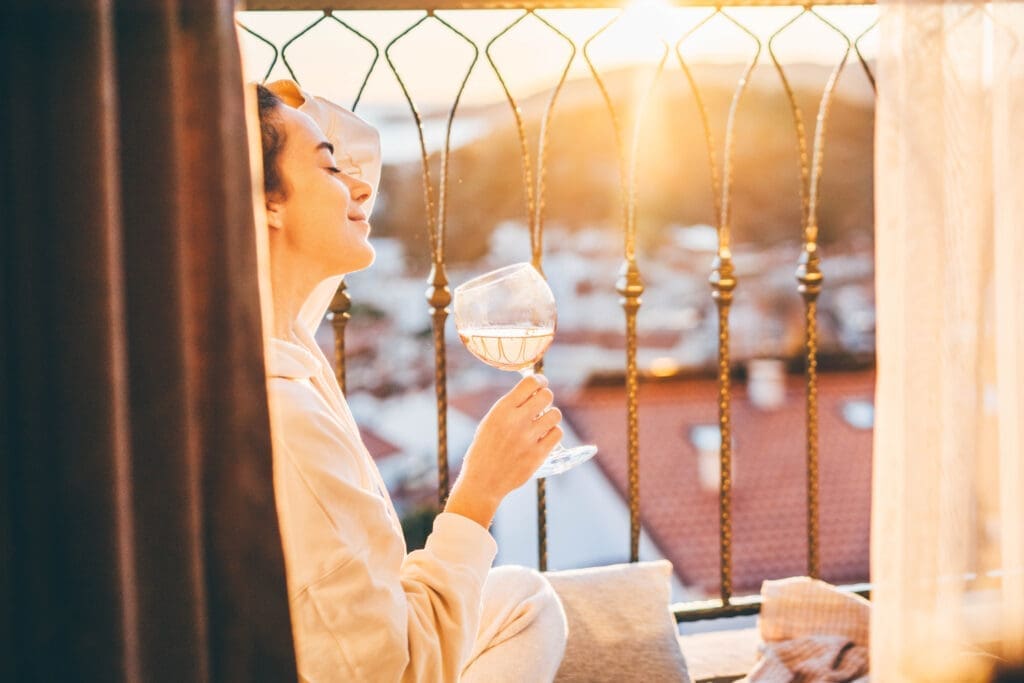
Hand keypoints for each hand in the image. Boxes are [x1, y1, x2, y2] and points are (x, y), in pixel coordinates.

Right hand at [444, 374, 562, 527]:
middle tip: (541, 406)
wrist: (483, 481)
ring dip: (550, 416)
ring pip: (555, 414)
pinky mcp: (538, 455)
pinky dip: (553, 433)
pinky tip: (544, 437)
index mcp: (502, 410)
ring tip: (542, 424)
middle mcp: (516, 421)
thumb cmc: (485, 449)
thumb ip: (510, 407)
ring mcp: (528, 438)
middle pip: (547, 396)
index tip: (541, 384)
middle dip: (546, 398)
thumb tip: (533, 390)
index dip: (540, 381)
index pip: (530, 383)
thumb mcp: (490, 422)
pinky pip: (557, 433)